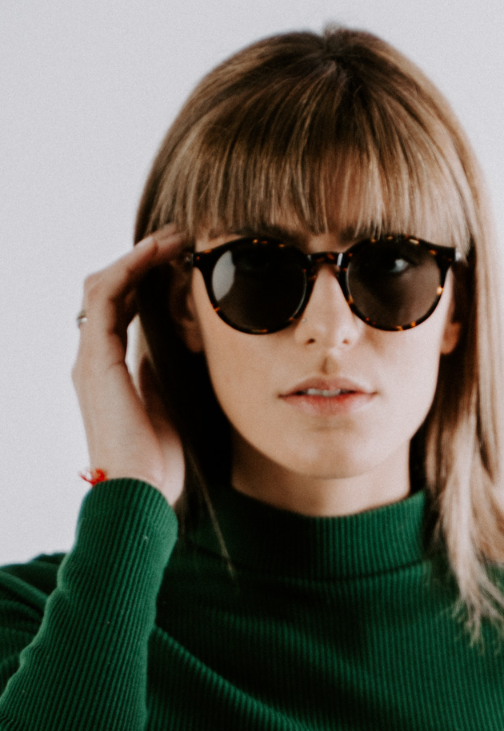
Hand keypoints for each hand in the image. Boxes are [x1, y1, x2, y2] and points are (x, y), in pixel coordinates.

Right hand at [73, 229, 187, 505]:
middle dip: (143, 261)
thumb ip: (166, 372)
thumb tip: (186, 342)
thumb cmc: (158, 462)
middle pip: (110, 291)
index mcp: (110, 370)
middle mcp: (94, 359)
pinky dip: (129, 270)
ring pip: (105, 286)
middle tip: (180, 240)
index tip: (181, 262)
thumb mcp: (169, 405)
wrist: (140, 492)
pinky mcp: (97, 360)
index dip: (147, 280)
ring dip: (138, 257)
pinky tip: (155, 254)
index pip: (122, 310)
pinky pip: (105, 298)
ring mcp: (91, 358)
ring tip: (172, 239)